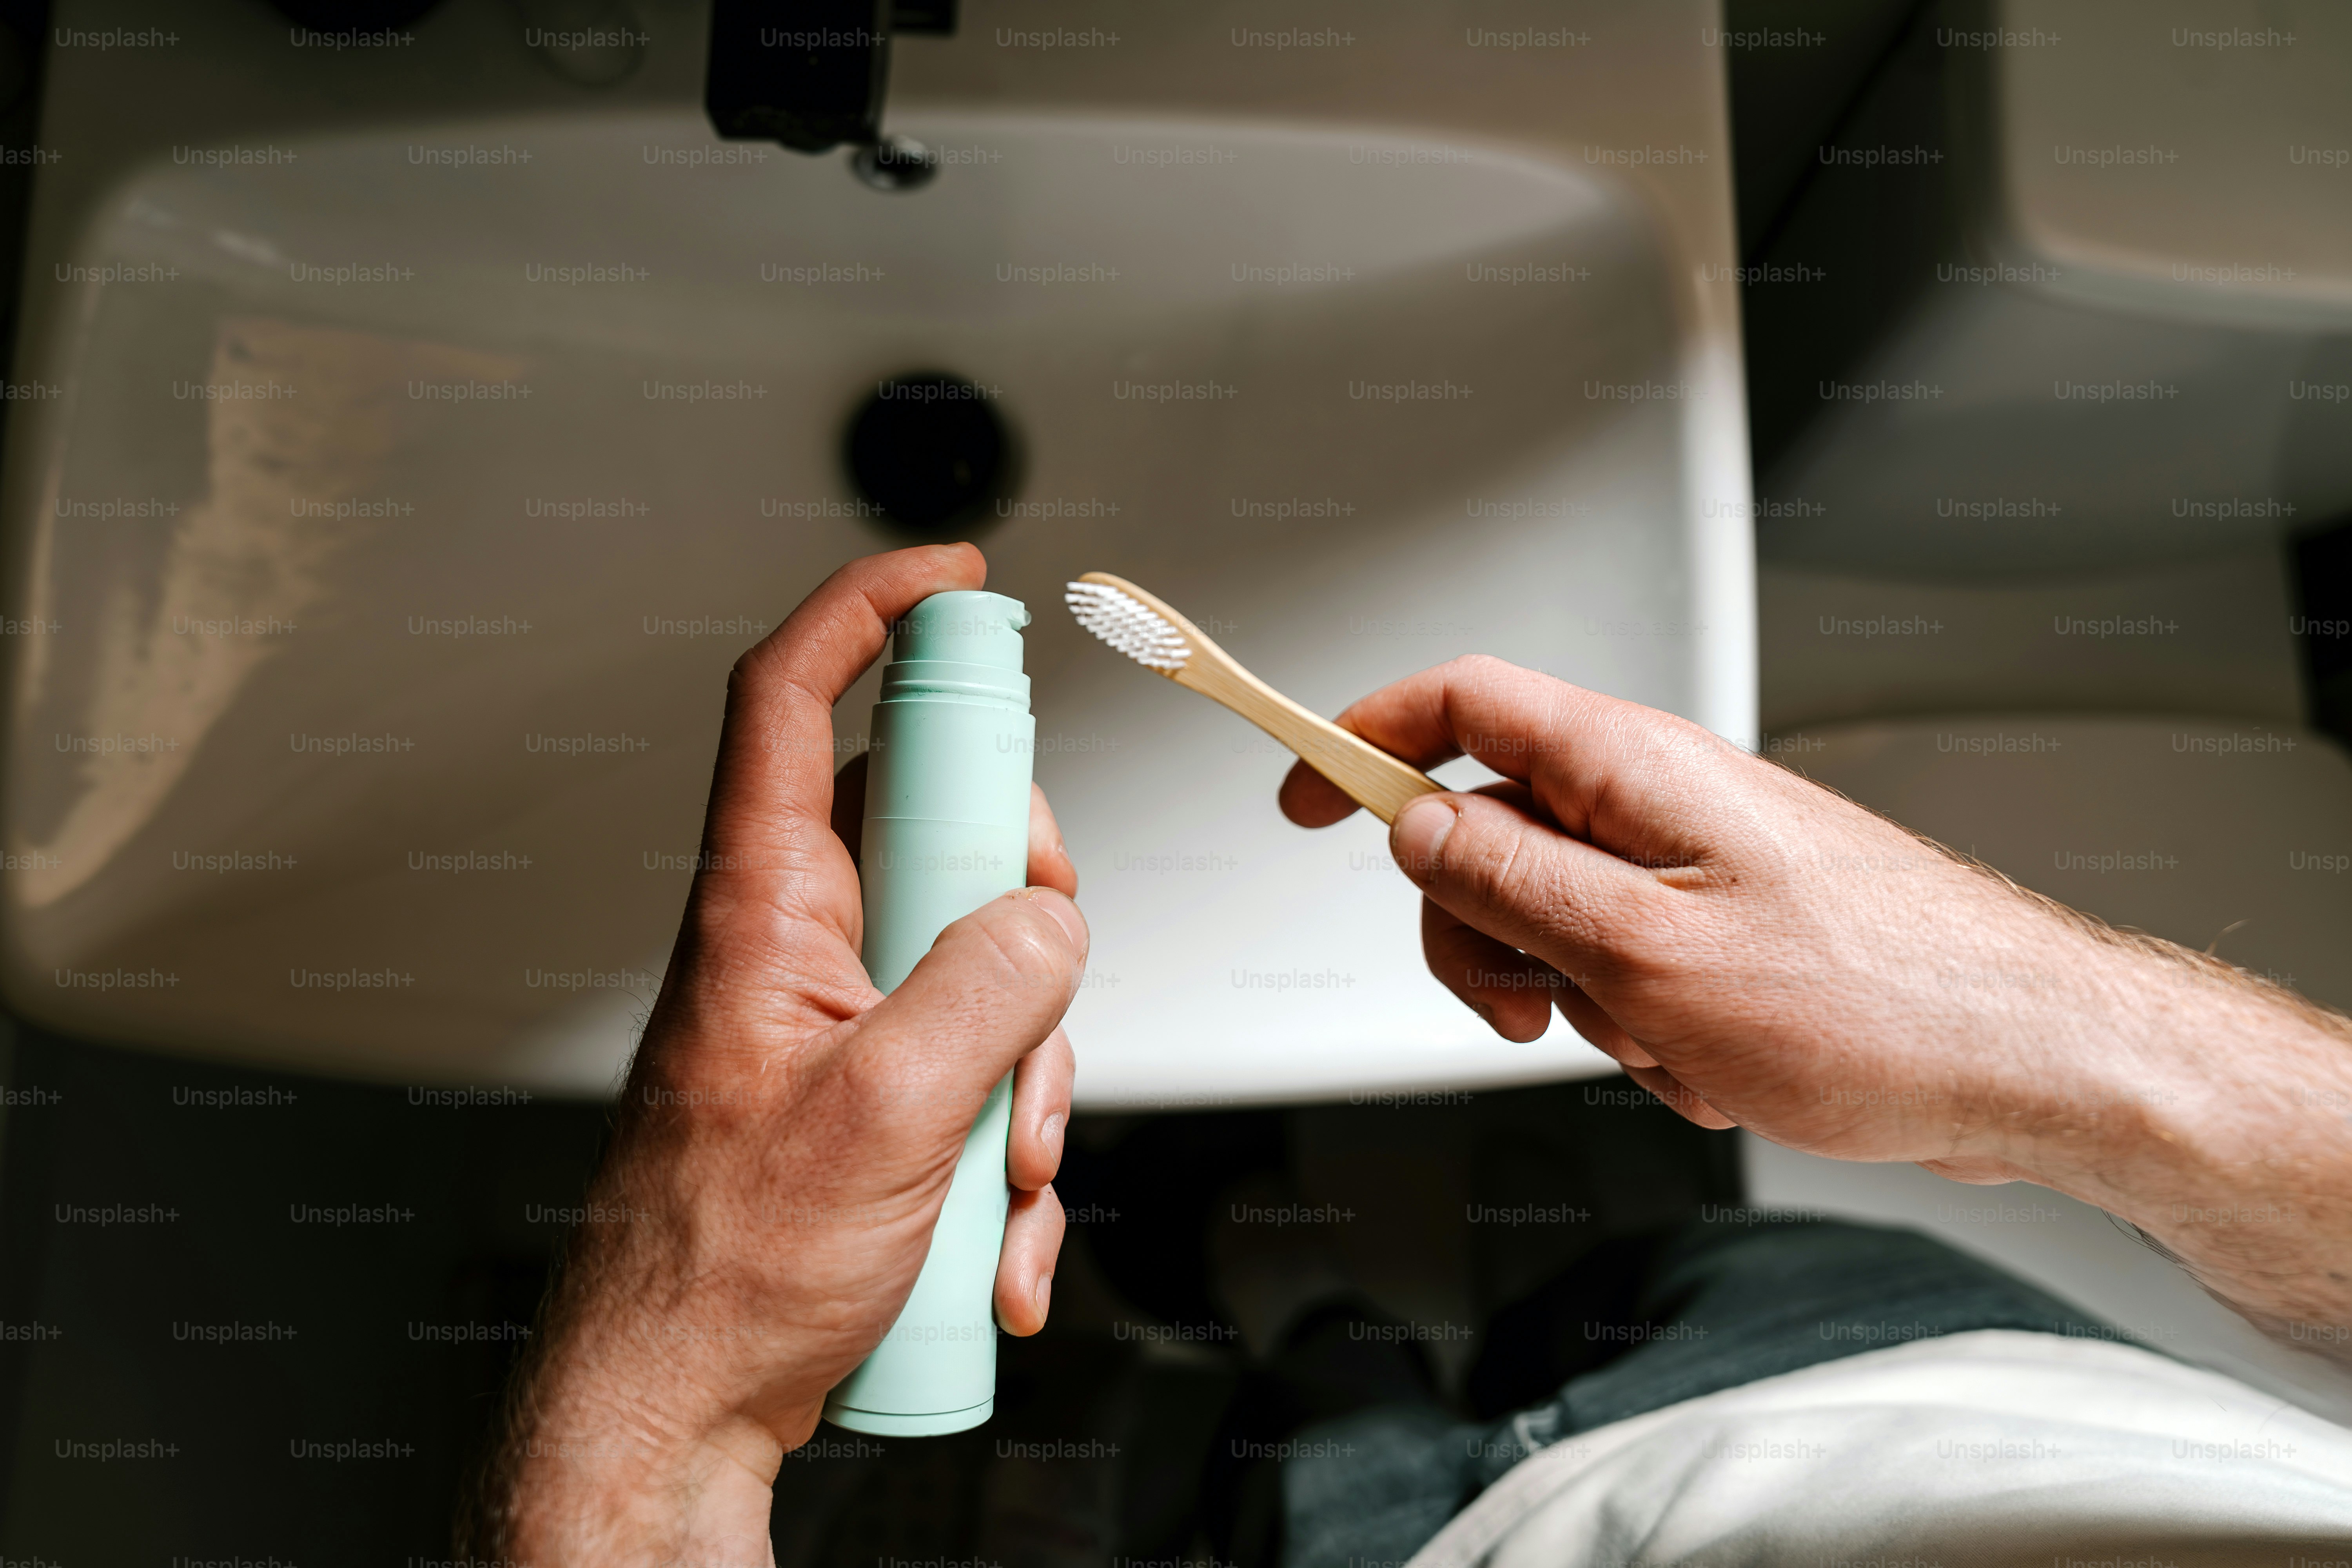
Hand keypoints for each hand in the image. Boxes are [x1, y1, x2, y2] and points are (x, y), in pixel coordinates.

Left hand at [466, 546, 1085, 1565]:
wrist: (680, 1409)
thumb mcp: (887, 1113)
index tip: (950, 573)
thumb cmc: (724, 1271)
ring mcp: (844, 1022)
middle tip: (1039, 1000)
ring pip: (985, 969)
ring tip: (1000, 1179)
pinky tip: (996, 1248)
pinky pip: (978, 1077)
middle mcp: (802, 945)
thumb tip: (1049, 920)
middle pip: (942, 836)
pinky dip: (1007, 1164)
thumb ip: (987, 984)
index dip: (863, 610)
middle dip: (1028, 920)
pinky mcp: (878, 1097)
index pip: (792, 700)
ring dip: (1029, 1079)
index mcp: (765, 911)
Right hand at [1281, 656, 2351, 1346]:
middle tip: (1515, 1004)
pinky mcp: (1723, 934)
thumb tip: (1414, 822)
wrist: (2029, 1065)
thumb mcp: (1646, 953)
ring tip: (1662, 1041)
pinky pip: (1621, 973)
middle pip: (1486, 826)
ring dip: (1573, 1000)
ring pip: (1549, 918)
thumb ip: (1510, 881)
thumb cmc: (1883, 1005)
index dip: (1363, 737)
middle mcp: (1660, 801)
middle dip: (1476, 929)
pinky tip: (1712, 1060)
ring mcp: (1692, 869)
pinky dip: (1642, 1032)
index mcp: (1635, 767)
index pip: (1460, 703)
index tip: (1300, 792)